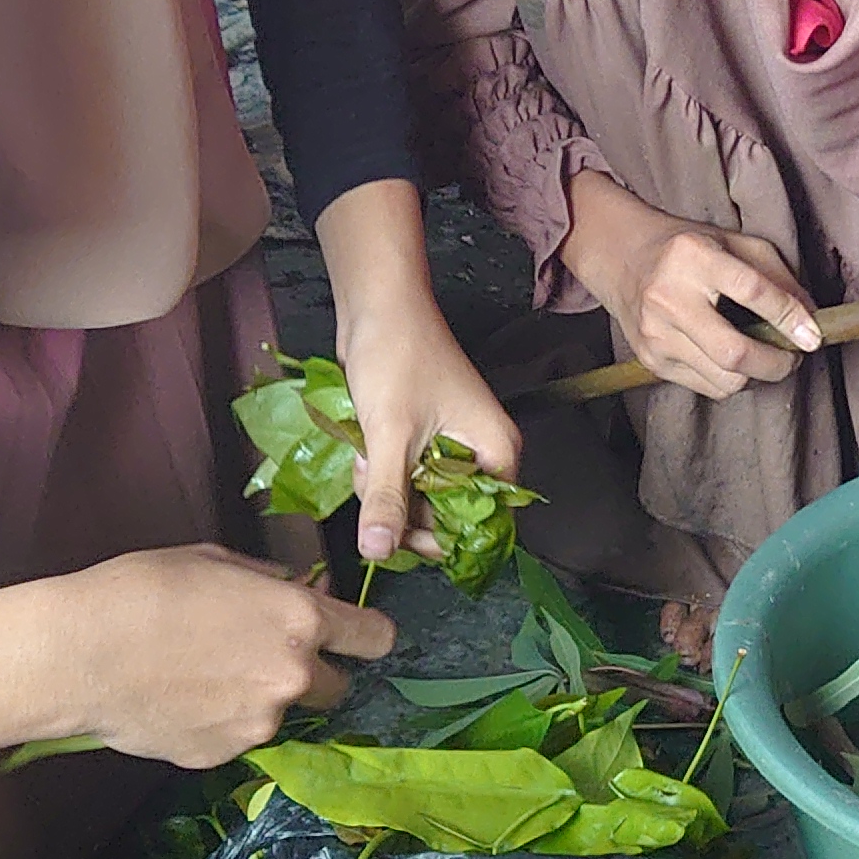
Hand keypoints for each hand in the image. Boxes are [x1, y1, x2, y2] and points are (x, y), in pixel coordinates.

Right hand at [0, 546, 396, 768]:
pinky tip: (180, 701)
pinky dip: (221, 724)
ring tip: (205, 679)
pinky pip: (238, 738)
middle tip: (261, 659)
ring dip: (262, 701)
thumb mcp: (214, 562)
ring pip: (283, 715)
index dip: (365, 637)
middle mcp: (292, 676)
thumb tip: (292, 590)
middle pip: (336, 687)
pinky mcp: (223, 755)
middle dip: (309, 674)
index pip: (375, 638)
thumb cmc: (141, 591)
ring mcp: (260, 723)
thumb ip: (267, 583)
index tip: (351, 637)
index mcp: (299, 620)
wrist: (77, 654)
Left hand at [337, 310, 522, 565]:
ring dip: (384, 486)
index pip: (482, 525)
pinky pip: (403, 474)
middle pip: (446, 515)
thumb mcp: (391, 434)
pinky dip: (379, 468)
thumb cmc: (397, 358)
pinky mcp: (422, 436)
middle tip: (375, 477)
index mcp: (496, 453)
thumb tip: (377, 553)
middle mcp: (481, 453)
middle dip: (402, 505)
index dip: (440, 538)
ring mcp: (450, 445)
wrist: (377, 304)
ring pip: (418, 496)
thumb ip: (388, 497)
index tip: (396, 532)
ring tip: (365, 452)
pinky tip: (363, 445)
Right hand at [563, 170, 822, 399]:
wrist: (621, 258)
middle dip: (776, 364)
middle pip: (734, 352)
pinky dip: (730, 379)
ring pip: (724, 379)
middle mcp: (668, 297)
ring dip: (756, 374)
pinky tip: (732, 359)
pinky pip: (707, 387)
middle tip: (793, 357)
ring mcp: (655, 334)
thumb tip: (811, 317)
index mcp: (693, 256)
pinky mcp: (650, 360)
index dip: (789, 317)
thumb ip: (776, 274)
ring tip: (764, 355)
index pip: (752, 291)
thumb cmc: (686, 248)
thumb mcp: (733, 242)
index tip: (813, 335)